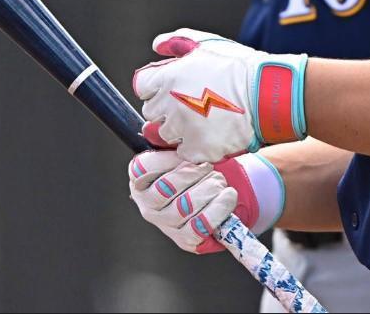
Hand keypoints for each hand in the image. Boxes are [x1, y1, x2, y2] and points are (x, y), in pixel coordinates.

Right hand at [128, 150, 284, 253]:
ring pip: (185, 207)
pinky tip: (228, 196)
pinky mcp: (185, 240)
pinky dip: (219, 208)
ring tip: (219, 181)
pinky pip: (201, 226)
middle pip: (165, 189)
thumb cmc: (196, 171)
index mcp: (141, 181)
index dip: (166, 159)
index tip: (185, 153)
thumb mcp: (183, 153)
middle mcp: (148, 205)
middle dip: (193, 174)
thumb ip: (173, 143)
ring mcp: (166, 224)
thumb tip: (162, 129)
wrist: (217, 196)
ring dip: (208, 189)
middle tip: (208, 167)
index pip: (142, 169)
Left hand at [133, 28, 307, 162]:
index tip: (174, 87)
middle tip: (192, 104)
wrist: (269, 93)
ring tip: (204, 120)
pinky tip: (211, 134)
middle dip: (166, 109)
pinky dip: (195, 147)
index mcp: (167, 77)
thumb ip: (177, 42)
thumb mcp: (208, 44)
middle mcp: (170, 104)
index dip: (157, 86)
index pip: (142, 87)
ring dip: (179, 130)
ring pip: (165, 135)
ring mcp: (183, 129)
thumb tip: (158, 46)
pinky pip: (184, 153)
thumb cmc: (241, 67)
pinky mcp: (199, 150)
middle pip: (151, 113)